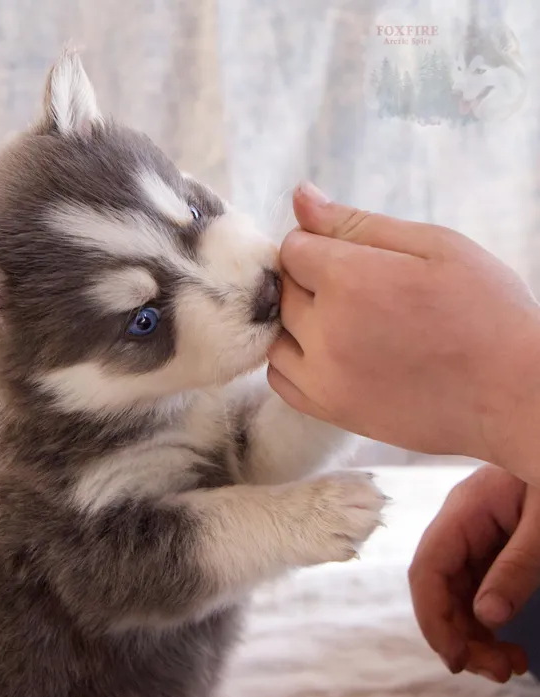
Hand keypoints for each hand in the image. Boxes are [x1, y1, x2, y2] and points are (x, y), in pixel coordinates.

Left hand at [268, 183, 539, 480]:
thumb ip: (358, 223)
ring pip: (275, 335)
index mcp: (350, 280)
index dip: (320, 244)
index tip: (353, 257)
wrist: (511, 394)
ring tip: (346, 322)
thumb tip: (300, 197)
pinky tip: (331, 353)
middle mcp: (326, 331)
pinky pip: (280, 380)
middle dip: (310, 280)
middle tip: (360, 289)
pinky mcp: (330, 410)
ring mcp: (324, 377)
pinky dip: (294, 362)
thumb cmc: (484, 312)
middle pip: (283, 289)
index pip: (294, 247)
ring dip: (298, 322)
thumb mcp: (434, 247)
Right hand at [408, 465, 539, 681]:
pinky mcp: (491, 545)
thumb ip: (518, 567)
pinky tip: (509, 645)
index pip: (427, 570)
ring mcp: (474, 536)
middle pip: (439, 589)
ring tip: (510, 666)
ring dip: (475, 636)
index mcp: (463, 513)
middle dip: (460, 636)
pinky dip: (488, 622)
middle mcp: (459, 526)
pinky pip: (476, 589)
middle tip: (499, 672)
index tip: (457, 660)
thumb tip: (487, 618)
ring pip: (456, 595)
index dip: (433, 619)